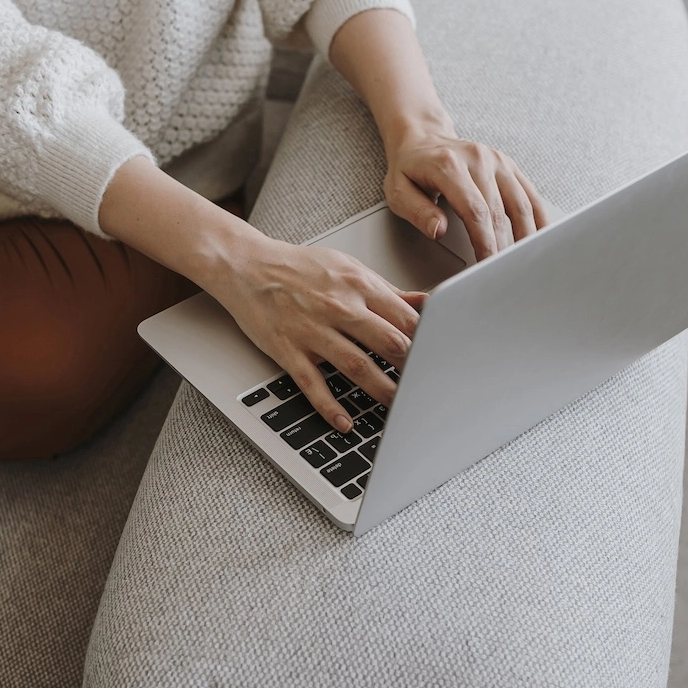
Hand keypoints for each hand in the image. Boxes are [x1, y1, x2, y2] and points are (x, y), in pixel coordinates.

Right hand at [208, 234, 426, 432]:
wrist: (247, 266)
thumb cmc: (298, 268)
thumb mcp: (348, 268)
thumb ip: (387, 291)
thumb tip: (426, 302)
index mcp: (358, 285)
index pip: (405, 318)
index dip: (428, 340)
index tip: (440, 357)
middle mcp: (338, 306)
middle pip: (387, 342)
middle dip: (412, 368)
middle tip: (427, 386)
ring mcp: (312, 330)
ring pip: (357, 366)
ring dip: (382, 391)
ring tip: (400, 407)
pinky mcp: (288, 349)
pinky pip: (312, 383)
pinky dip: (330, 406)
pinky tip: (345, 422)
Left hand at [384, 126, 552, 261]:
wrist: (422, 138)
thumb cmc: (409, 168)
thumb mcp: (398, 191)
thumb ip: (417, 212)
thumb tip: (437, 231)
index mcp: (448, 165)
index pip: (475, 211)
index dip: (484, 243)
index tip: (486, 266)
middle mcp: (477, 159)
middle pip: (499, 212)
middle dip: (503, 248)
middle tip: (503, 273)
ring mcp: (496, 160)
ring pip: (521, 204)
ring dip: (525, 237)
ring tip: (523, 263)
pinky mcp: (508, 165)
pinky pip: (530, 194)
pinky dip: (539, 218)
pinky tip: (541, 238)